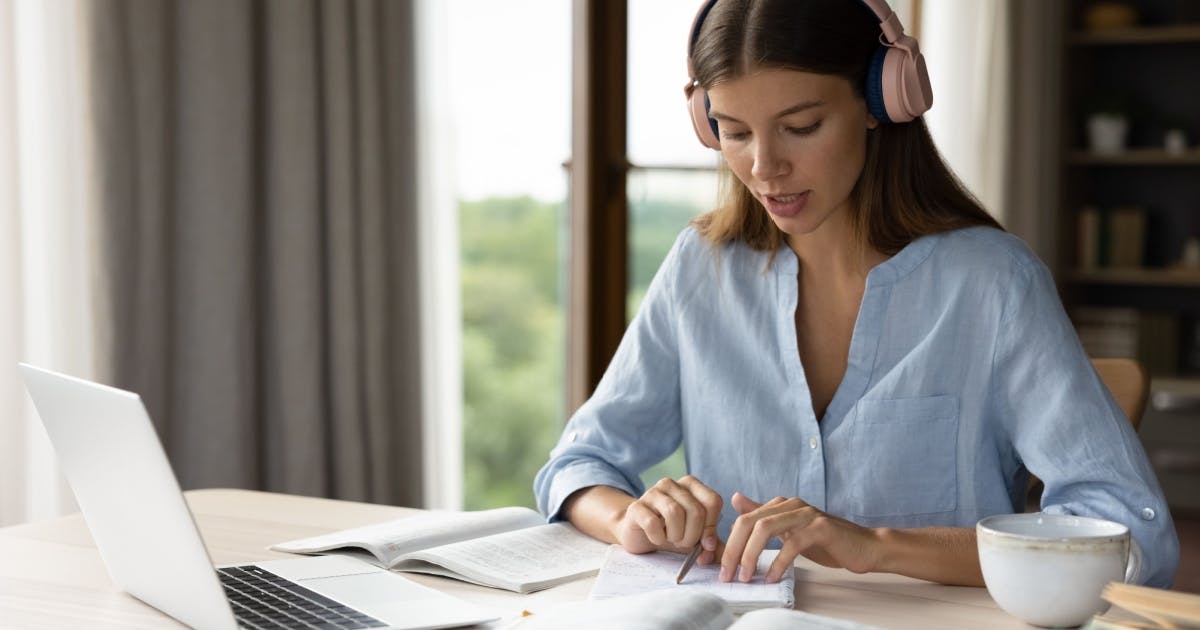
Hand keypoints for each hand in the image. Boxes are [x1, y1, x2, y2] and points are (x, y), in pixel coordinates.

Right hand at [613, 475, 722, 564]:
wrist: (640, 535)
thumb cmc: (672, 533)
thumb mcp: (697, 538)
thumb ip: (713, 545)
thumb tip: (714, 549)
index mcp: (690, 485)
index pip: (713, 501)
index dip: (711, 526)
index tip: (705, 543)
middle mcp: (671, 484)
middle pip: (696, 510)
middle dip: (693, 536)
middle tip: (684, 543)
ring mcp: (652, 493)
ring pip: (674, 512)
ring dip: (676, 536)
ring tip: (671, 540)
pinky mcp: (636, 507)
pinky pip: (652, 523)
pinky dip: (658, 537)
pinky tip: (656, 538)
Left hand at [720, 492, 882, 582]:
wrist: (864, 546)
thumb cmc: (826, 541)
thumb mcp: (789, 529)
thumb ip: (763, 516)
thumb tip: (736, 499)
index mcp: (781, 505)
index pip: (744, 519)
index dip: (728, 543)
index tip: (721, 567)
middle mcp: (791, 504)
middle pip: (749, 522)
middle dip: (734, 549)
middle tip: (727, 574)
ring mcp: (806, 514)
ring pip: (766, 528)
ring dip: (751, 555)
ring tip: (746, 576)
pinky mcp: (821, 527)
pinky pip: (792, 542)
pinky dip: (778, 561)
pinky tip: (772, 576)